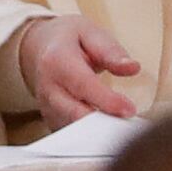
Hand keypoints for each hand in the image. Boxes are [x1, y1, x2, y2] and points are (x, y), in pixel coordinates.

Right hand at [19, 14, 143, 127]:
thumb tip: (132, 67)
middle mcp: (47, 87)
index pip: (82, 85)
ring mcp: (46, 107)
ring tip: (121, 129)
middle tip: (129, 125)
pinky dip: (90, 137)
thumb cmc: (69, 40)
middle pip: (74, 114)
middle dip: (103, 123)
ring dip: (98, 133)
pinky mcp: (51, 120)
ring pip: (72, 129)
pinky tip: (108, 131)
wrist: (39, 47)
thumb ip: (111, 51)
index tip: (129, 109)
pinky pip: (71, 135)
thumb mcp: (91, 33)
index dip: (106, 100)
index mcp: (56, 60)